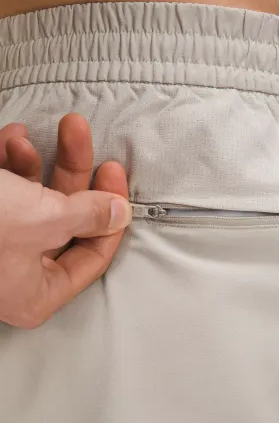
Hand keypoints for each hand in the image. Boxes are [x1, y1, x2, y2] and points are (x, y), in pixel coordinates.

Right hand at [0, 114, 131, 328]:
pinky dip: (7, 161)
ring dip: (32, 158)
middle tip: (79, 131)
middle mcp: (17, 271)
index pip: (93, 256)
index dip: (111, 213)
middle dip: (72, 168)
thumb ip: (89, 216)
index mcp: (36, 291)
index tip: (115, 173)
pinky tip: (7, 137)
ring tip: (20, 135)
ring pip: (35, 197)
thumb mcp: (43, 218)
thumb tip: (123, 214)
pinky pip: (4, 188)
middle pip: (67, 218)